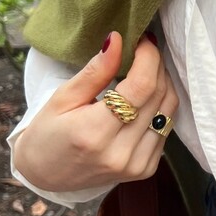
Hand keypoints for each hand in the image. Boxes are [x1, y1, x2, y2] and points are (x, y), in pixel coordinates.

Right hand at [12, 31, 178, 193]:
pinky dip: (160, 106)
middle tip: (144, 49)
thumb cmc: (47, 133)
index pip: (141, 87)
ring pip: (169, 110)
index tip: (143, 40)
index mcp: (95, 133)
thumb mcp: (62, 97)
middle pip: (158, 96)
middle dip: (156, 65)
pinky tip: (145, 96)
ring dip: (163, 83)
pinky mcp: (146, 170)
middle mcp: (122, 153)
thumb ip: (95, 71)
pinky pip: (166, 128)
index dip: (148, 58)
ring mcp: (138, 164)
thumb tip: (117, 40)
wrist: (46, 175)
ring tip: (146, 68)